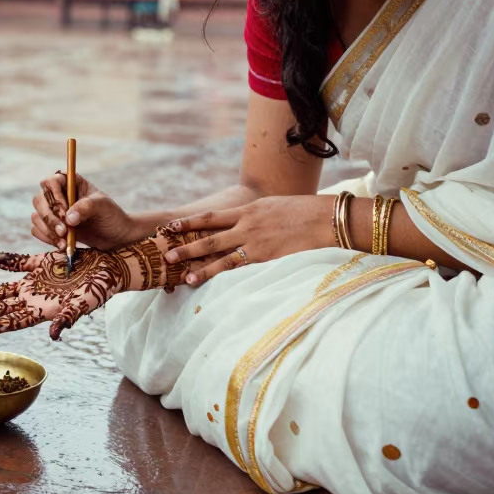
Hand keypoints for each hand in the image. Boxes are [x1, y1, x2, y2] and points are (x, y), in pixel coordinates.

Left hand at [0, 249, 132, 341]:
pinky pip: (21, 263)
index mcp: (41, 309)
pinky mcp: (43, 265)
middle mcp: (34, 298)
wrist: (112, 268)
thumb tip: (54, 334)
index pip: (8, 320)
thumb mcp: (84, 304)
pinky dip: (7, 261)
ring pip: (1, 292)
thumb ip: (68, 317)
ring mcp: (36, 283)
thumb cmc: (101, 289)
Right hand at [31, 172, 140, 250]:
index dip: (54, 197)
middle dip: (50, 218)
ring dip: (48, 230)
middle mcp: (59, 195)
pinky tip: (62, 245)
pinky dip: (47, 238)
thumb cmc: (112, 216)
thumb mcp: (103, 207)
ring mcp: (54, 212)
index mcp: (71, 183)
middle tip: (64, 231)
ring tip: (64, 242)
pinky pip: (38, 230)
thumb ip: (86, 207)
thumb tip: (68, 218)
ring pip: (37, 216)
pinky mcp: (52, 227)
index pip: (51, 182)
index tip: (65, 213)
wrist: (116, 237)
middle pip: (39, 200)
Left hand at [163, 195, 334, 285]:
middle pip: (210, 238)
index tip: (170, 226)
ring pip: (223, 258)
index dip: (189, 222)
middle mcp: (248, 225)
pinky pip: (244, 270)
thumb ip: (254, 214)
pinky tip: (216, 287)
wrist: (326, 218)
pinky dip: (228, 279)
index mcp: (248, 210)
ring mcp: (257, 243)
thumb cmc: (303, 211)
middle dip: (187, 246)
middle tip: (167, 254)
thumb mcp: (273, 205)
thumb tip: (242, 219)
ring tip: (185, 278)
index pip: (211, 217)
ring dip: (203, 268)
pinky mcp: (269, 259)